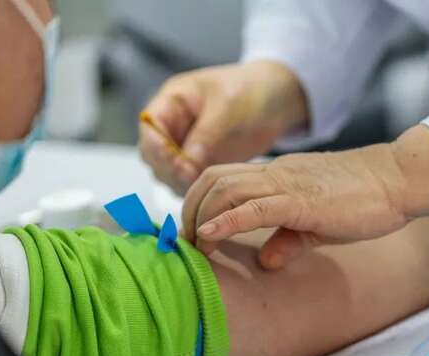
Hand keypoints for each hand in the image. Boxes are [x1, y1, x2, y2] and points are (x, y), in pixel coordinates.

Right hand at [138, 61, 307, 195]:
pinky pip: (190, 182)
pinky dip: (196, 190)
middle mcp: (174, 126)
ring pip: (170, 174)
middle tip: (194, 180)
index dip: (160, 149)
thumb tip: (185, 166)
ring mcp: (187, 147)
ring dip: (182, 183)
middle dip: (170, 170)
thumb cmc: (252, 91)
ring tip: (206, 187)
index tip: (181, 165)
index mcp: (173, 102)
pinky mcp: (203, 164)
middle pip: (155, 156)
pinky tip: (213, 192)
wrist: (279, 99)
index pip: (149, 128)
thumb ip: (206, 136)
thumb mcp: (228, 107)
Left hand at [182, 144, 411, 269]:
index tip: (192, 233)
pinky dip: (226, 222)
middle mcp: (274, 174)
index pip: (221, 178)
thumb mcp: (318, 223)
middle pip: (211, 180)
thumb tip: (266, 261)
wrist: (397, 179)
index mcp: (277, 176)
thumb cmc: (364, 198)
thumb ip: (289, 238)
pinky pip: (253, 207)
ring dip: (201, 218)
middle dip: (190, 211)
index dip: (198, 203)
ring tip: (194, 246)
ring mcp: (286, 184)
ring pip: (224, 189)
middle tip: (186, 244)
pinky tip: (209, 237)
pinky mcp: (301, 201)